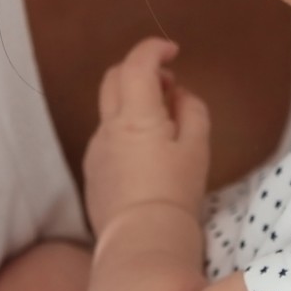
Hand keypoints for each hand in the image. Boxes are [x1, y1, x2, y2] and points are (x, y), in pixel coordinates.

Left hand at [82, 37, 212, 237]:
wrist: (142, 241)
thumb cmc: (176, 193)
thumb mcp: (198, 148)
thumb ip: (191, 110)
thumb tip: (178, 94)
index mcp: (135, 115)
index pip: (137, 63)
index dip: (154, 49)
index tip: (173, 51)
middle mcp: (109, 127)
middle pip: (114, 77)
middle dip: (141, 70)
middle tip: (168, 85)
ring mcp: (96, 149)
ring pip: (110, 110)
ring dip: (134, 104)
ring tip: (164, 128)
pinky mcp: (92, 171)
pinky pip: (107, 138)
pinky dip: (126, 131)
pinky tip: (147, 158)